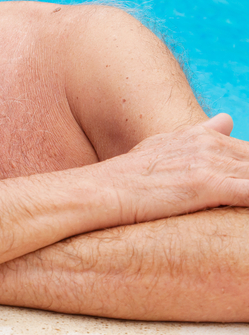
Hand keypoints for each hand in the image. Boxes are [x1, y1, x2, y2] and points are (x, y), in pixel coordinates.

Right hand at [108, 114, 248, 222]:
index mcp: (199, 136)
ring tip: (243, 203)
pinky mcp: (208, 186)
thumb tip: (228, 118)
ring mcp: (208, 164)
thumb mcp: (161, 147)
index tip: (240, 179)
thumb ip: (198, 135)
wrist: (101, 190)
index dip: (246, 168)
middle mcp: (207, 145)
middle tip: (240, 191)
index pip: (246, 152)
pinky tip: (246, 216)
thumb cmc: (124, 178)